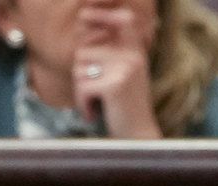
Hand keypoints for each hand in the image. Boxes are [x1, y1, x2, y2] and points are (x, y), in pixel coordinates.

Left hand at [73, 2, 158, 138]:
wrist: (138, 138)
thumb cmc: (125, 109)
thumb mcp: (122, 76)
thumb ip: (109, 55)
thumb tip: (83, 28)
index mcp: (136, 52)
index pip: (123, 19)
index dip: (102, 15)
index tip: (84, 16)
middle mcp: (133, 57)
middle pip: (84, 51)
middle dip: (80, 75)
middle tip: (90, 93)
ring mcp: (125, 70)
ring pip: (79, 69)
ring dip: (80, 91)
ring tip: (95, 104)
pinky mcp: (114, 86)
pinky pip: (82, 88)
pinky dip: (83, 105)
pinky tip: (94, 114)